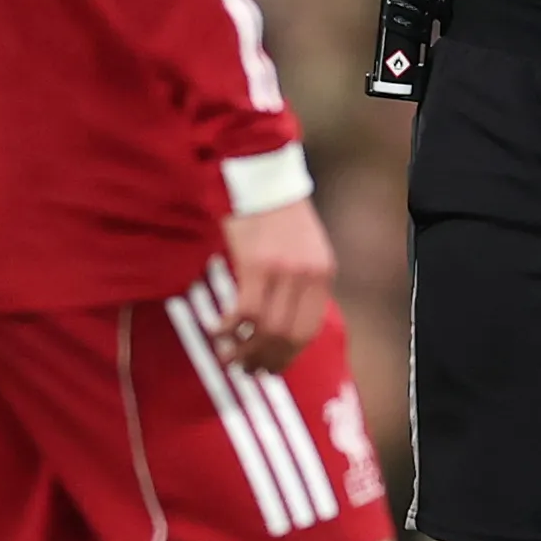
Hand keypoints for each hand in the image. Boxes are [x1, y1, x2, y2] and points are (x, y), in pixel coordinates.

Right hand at [217, 193, 335, 371]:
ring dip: (244, 348)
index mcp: (323, 273)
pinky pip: (244, 310)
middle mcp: (308, 275)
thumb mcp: (302, 246)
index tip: (270, 368)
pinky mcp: (256, 264)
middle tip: (245, 369)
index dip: (288, 355)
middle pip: (287, 336)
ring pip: (265, 328)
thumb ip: (299, 281)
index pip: (310, 330)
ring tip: (227, 356)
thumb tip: (282, 321)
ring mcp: (283, 271)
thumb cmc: (275, 210)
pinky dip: (230, 327)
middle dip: (264, 359)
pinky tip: (217, 330)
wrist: (261, 171)